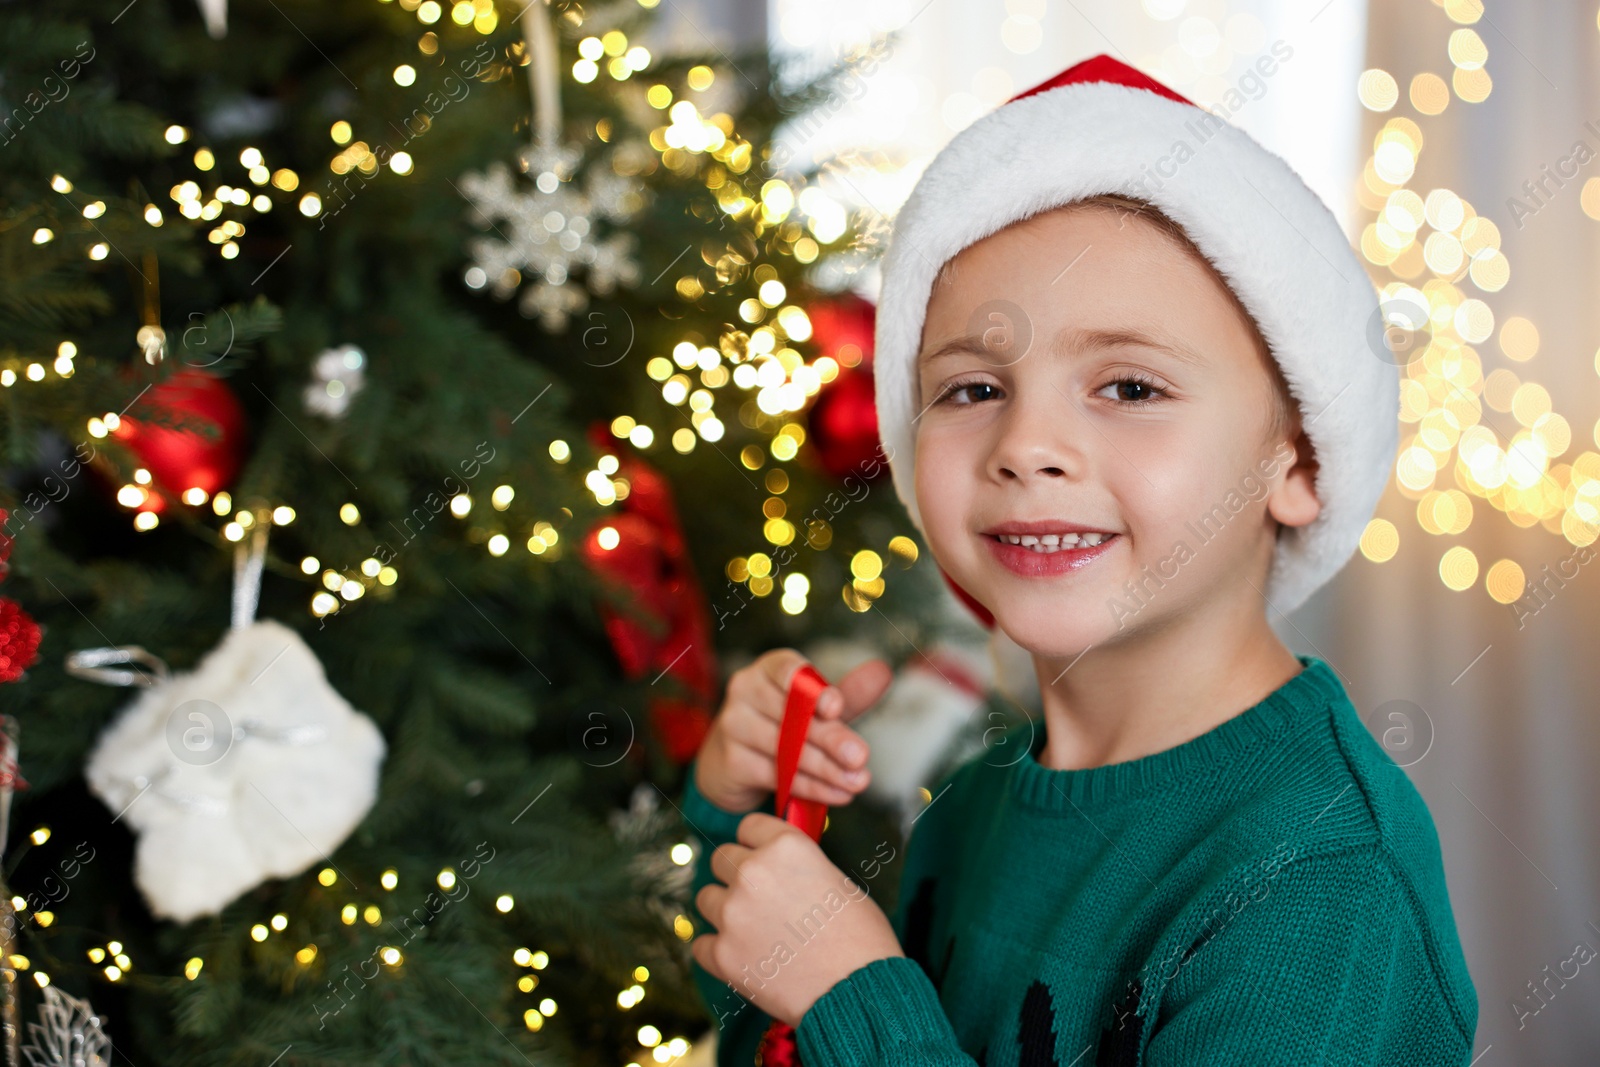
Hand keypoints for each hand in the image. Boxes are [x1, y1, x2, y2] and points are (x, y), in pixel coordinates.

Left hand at [691, 813, 903, 1025]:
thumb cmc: (859, 938)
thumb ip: (797, 868)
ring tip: (752, 931)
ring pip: (706, 898)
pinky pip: (701, 945)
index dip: (757, 843)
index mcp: (785, 847)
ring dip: (724, 910)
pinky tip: (744, 958)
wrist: (858, 991)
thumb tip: (779, 870)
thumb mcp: (836, 880)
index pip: (749, 826)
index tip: (762, 857)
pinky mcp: (722, 954)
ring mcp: (733, 914)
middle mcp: (753, 872)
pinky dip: (718, 952)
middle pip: (721, 858)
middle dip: (736, 875)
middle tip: (759, 899)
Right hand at [694, 649, 891, 813]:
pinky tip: (837, 794)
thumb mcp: (816, 707)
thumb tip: (883, 672)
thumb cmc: (782, 724)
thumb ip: (848, 692)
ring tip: (857, 781)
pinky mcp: (732, 761)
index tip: (836, 708)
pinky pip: (777, 776)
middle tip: (861, 757)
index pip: (787, 670)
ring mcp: (733, 726)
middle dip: (831, 738)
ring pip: (786, 749)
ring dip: (827, 769)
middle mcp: (745, 690)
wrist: (733, 760)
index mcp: (769, 669)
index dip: (812, 690)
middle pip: (792, 715)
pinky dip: (811, 787)